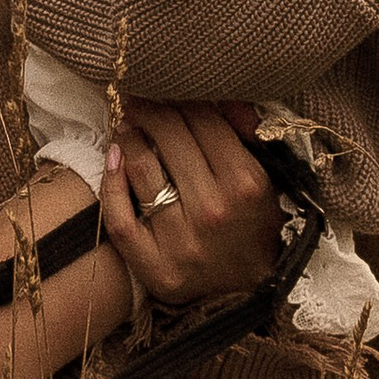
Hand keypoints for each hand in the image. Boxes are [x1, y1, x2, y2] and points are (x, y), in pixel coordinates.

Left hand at [99, 102, 281, 312]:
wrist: (253, 292)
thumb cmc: (257, 226)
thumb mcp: (268, 179)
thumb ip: (247, 134)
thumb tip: (223, 95)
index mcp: (246, 184)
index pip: (203, 121)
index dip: (178, 97)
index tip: (162, 86)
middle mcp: (213, 211)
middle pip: (169, 138)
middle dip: (149, 110)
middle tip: (137, 98)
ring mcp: (182, 242)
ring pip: (141, 170)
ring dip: (129, 138)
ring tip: (125, 125)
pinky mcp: (155, 268)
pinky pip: (121, 219)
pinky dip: (111, 185)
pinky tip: (112, 159)